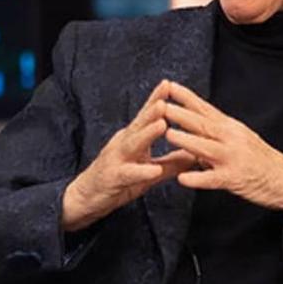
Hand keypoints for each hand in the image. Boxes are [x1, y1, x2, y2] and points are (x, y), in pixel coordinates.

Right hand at [62, 80, 196, 230]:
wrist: (86, 198)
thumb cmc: (117, 181)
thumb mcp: (147, 171)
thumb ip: (171, 162)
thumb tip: (196, 153)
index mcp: (131, 140)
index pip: (145, 117)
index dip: (156, 100)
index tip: (169, 85)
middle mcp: (122, 145)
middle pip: (138, 125)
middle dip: (152, 111)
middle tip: (165, 98)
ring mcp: (115, 160)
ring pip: (132, 145)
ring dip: (147, 134)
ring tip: (162, 124)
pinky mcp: (112, 178)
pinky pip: (128, 174)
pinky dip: (141, 171)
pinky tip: (153, 170)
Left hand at [162, 81, 282, 214]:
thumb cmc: (259, 159)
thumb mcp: (237, 138)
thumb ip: (212, 131)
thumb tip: (189, 123)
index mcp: (229, 127)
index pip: (204, 108)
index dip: (185, 96)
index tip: (167, 85)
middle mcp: (231, 138)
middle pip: (202, 123)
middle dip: (180, 114)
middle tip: (160, 105)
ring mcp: (233, 158)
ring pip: (206, 147)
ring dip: (187, 140)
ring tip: (168, 134)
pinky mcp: (235, 178)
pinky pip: (213, 179)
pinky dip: (198, 178)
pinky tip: (183, 178)